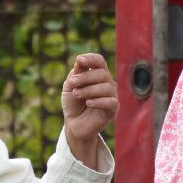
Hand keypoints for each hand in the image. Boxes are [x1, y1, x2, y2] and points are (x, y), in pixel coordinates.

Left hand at [61, 53, 116, 169]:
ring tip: (77, 94)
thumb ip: (75, 74)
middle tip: (72, 83)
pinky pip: (111, 102)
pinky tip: (88, 103)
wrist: (74, 124)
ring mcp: (111, 96)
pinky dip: (98, 101)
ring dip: (89, 89)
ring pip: (107, 87)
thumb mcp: (70, 87)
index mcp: (96, 74)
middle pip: (102, 73)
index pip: (99, 61)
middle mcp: (107, 83)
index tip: (79, 60)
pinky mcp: (113, 110)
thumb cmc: (73, 103)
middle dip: (85, 77)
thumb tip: (80, 60)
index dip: (91, 58)